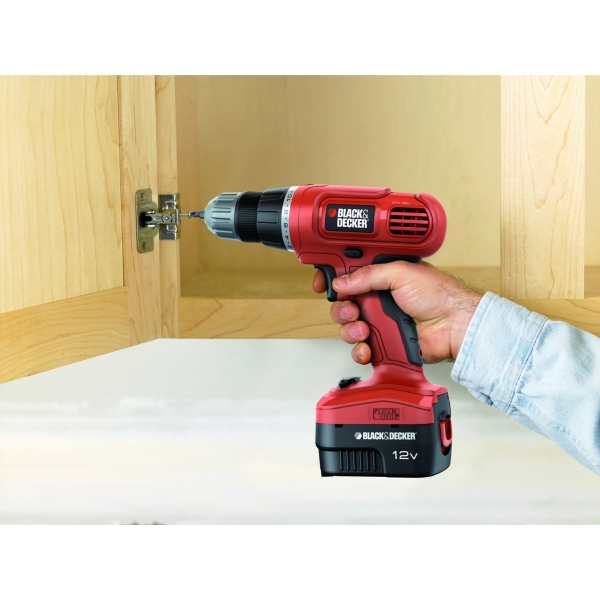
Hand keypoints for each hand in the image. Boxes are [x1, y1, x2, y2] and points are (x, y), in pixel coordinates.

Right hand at [312, 261, 482, 364]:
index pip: (348, 275)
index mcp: (381, 276)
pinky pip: (360, 349)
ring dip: (349, 329)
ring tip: (364, 329)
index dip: (333, 279)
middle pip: (343, 304)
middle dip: (341, 308)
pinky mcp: (383, 344)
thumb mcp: (400, 272)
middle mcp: (378, 299)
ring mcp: (379, 322)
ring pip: (347, 328)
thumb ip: (368, 275)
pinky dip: (359, 350)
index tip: (323, 283)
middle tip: (352, 309)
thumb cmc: (439, 295)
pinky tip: (367, 347)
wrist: (455, 325)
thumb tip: (342, 282)